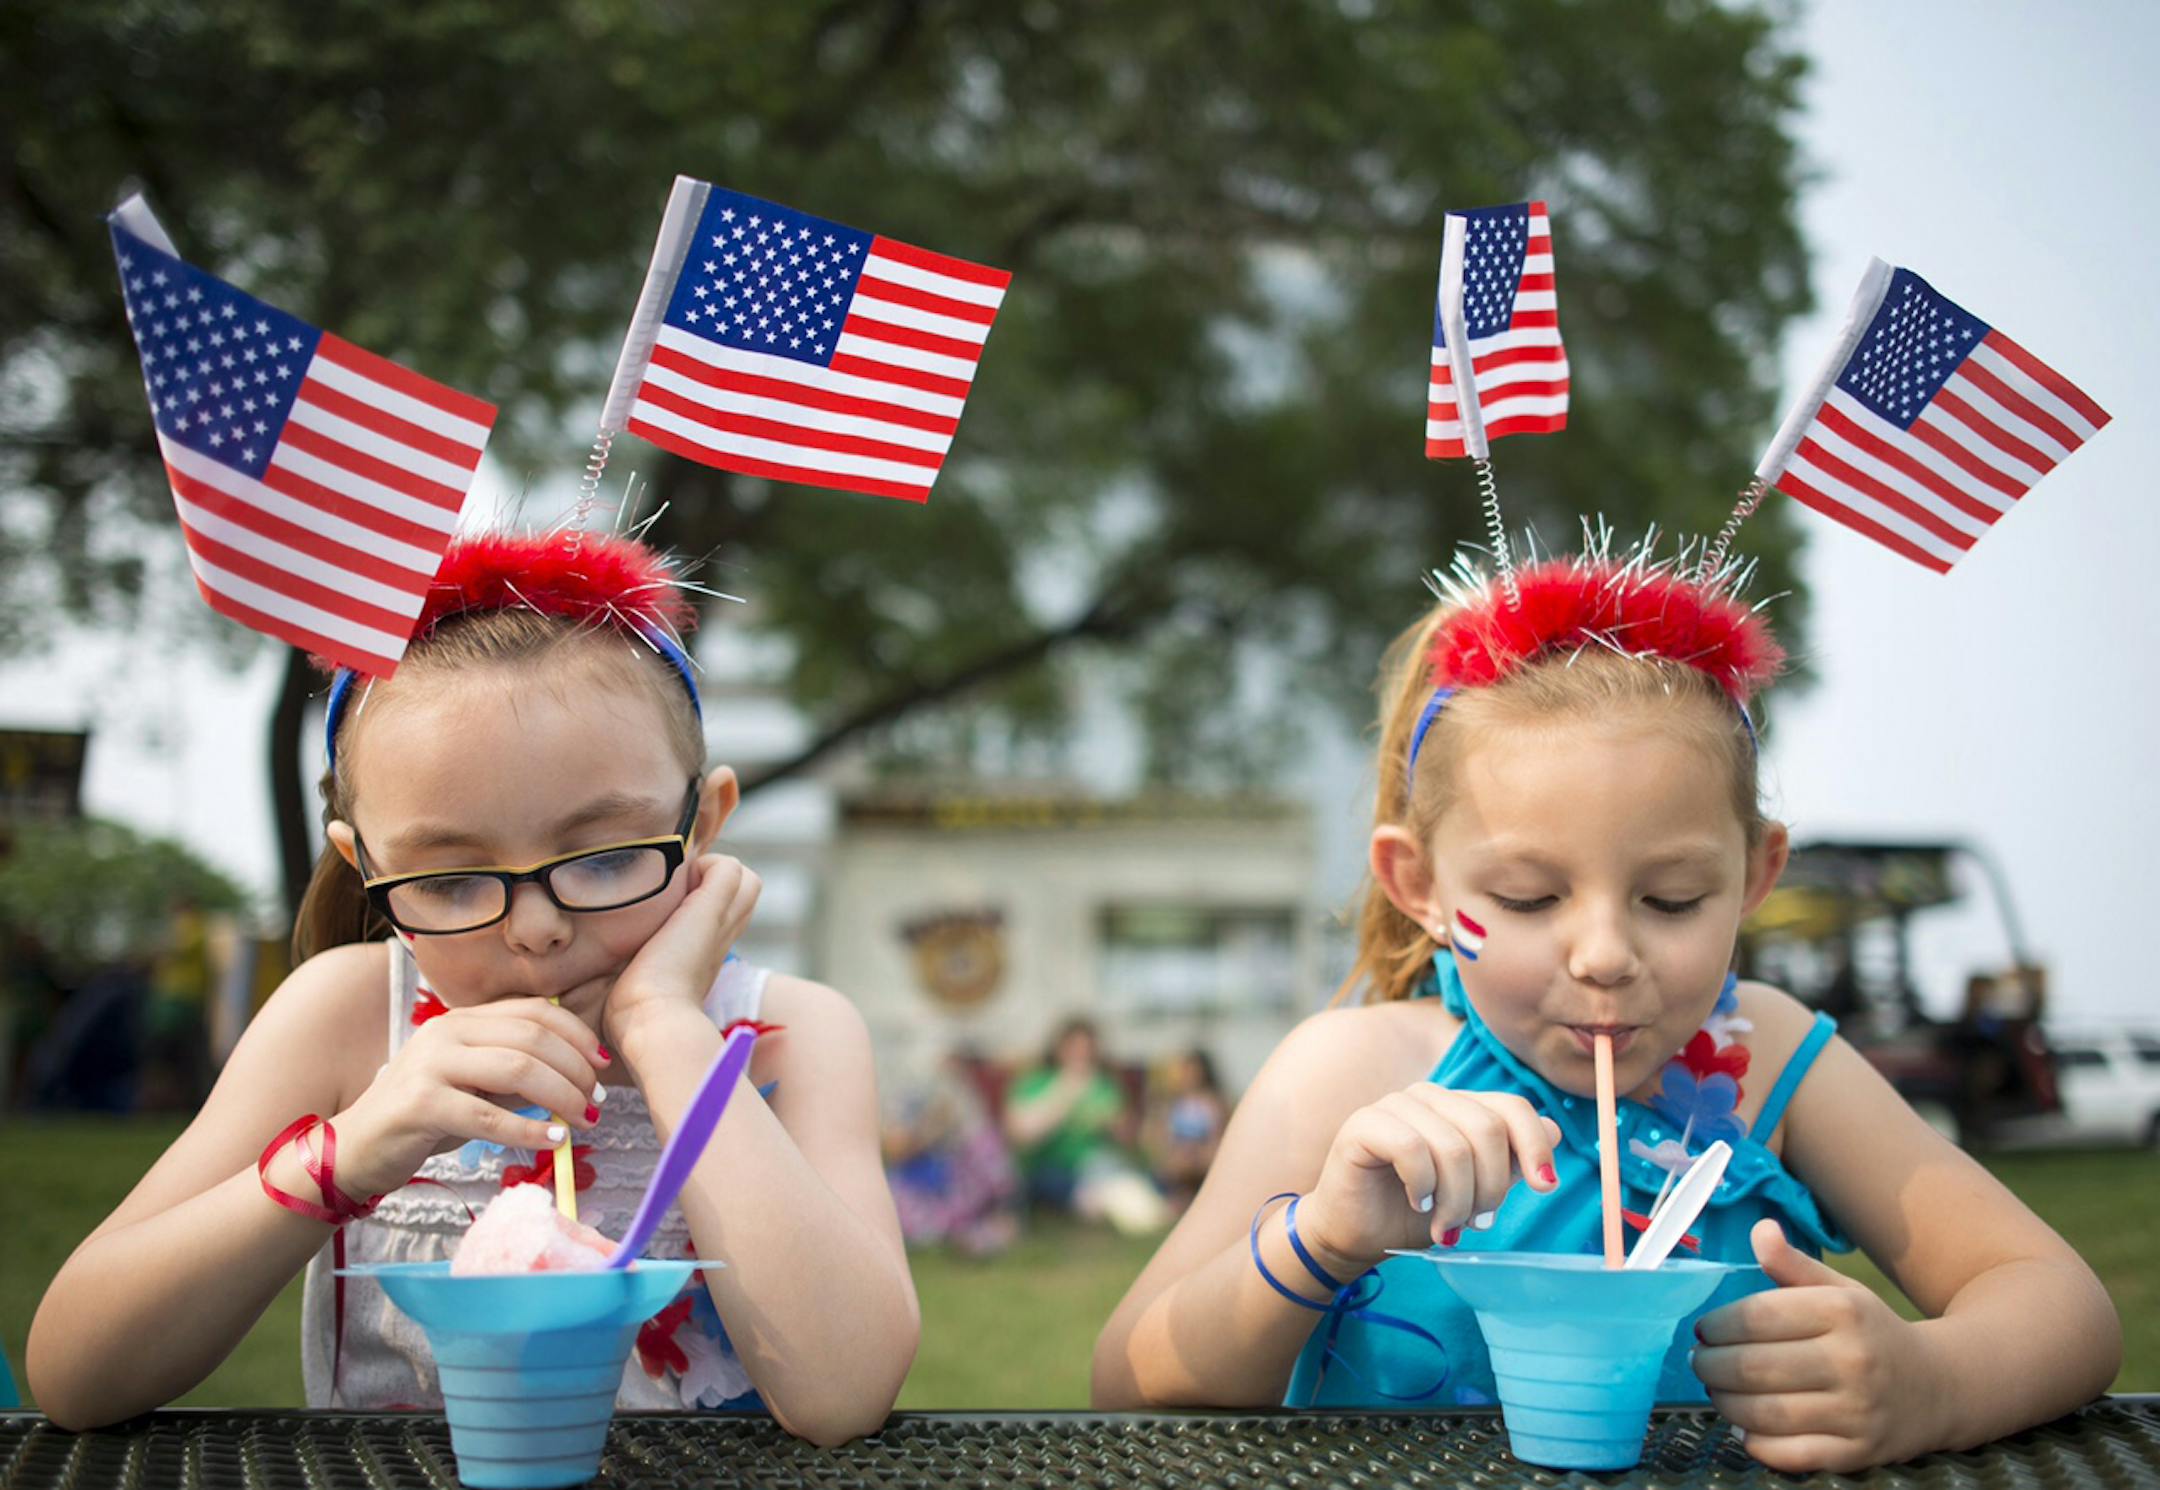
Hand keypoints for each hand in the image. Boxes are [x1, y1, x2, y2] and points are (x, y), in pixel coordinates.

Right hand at [335, 998, 605, 1196]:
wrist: (354, 1147)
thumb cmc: (422, 1116)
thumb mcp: (472, 1083)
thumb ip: (513, 1072)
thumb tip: (577, 1079)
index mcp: (462, 1019)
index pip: (534, 1011)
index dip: (576, 1034)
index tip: (602, 1063)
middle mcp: (446, 1032)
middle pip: (533, 1038)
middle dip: (576, 1069)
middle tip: (596, 1100)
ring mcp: (431, 1065)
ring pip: (517, 1069)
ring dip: (562, 1096)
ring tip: (583, 1119)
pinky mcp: (420, 1104)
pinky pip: (489, 1115)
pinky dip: (530, 1130)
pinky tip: (553, 1141)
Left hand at [600, 852, 760, 1053]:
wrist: (649, 1025)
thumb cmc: (623, 1023)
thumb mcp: (609, 990)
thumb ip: (595, 975)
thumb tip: (550, 970)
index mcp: (699, 958)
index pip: (721, 916)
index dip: (701, 902)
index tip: (668, 906)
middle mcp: (717, 939)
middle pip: (741, 891)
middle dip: (711, 881)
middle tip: (676, 885)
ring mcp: (718, 923)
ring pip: (741, 879)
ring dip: (712, 872)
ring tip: (677, 880)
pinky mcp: (710, 909)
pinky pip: (725, 867)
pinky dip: (705, 863)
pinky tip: (675, 875)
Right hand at [1296, 1085, 1559, 1277]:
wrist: (1356, 1234)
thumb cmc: (1414, 1212)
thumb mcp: (1474, 1191)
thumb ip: (1509, 1162)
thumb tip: (1555, 1131)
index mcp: (1458, 1106)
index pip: (1511, 1107)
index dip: (1534, 1145)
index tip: (1545, 1187)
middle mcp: (1429, 1097)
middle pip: (1487, 1129)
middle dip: (1491, 1187)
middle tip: (1477, 1222)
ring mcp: (1394, 1106)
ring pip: (1452, 1145)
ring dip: (1456, 1198)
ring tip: (1446, 1224)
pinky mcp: (1364, 1124)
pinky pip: (1411, 1149)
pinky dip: (1423, 1186)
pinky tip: (1418, 1203)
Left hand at [1692, 1219, 1939, 1471]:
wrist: (1939, 1388)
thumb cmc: (1872, 1333)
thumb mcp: (1841, 1290)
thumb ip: (1794, 1263)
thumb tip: (1760, 1229)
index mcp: (1844, 1312)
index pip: (1757, 1317)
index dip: (1717, 1325)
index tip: (1702, 1330)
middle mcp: (1852, 1361)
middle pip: (1753, 1367)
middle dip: (1710, 1365)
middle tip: (1699, 1361)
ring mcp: (1856, 1412)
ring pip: (1764, 1412)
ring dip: (1725, 1402)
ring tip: (1715, 1389)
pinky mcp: (1856, 1453)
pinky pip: (1788, 1454)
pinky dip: (1755, 1442)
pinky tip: (1743, 1426)